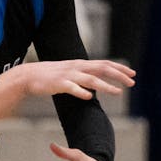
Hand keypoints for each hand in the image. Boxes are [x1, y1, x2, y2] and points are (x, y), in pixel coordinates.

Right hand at [16, 59, 133, 99]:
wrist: (28, 76)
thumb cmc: (49, 76)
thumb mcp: (69, 72)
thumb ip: (83, 76)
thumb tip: (95, 84)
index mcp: (81, 64)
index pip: (104, 64)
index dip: (119, 68)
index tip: (132, 73)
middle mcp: (77, 67)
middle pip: (102, 69)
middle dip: (119, 75)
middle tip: (132, 82)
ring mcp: (68, 75)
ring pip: (91, 79)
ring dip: (106, 86)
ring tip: (118, 92)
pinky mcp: (58, 84)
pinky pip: (72, 88)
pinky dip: (81, 91)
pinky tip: (89, 97)